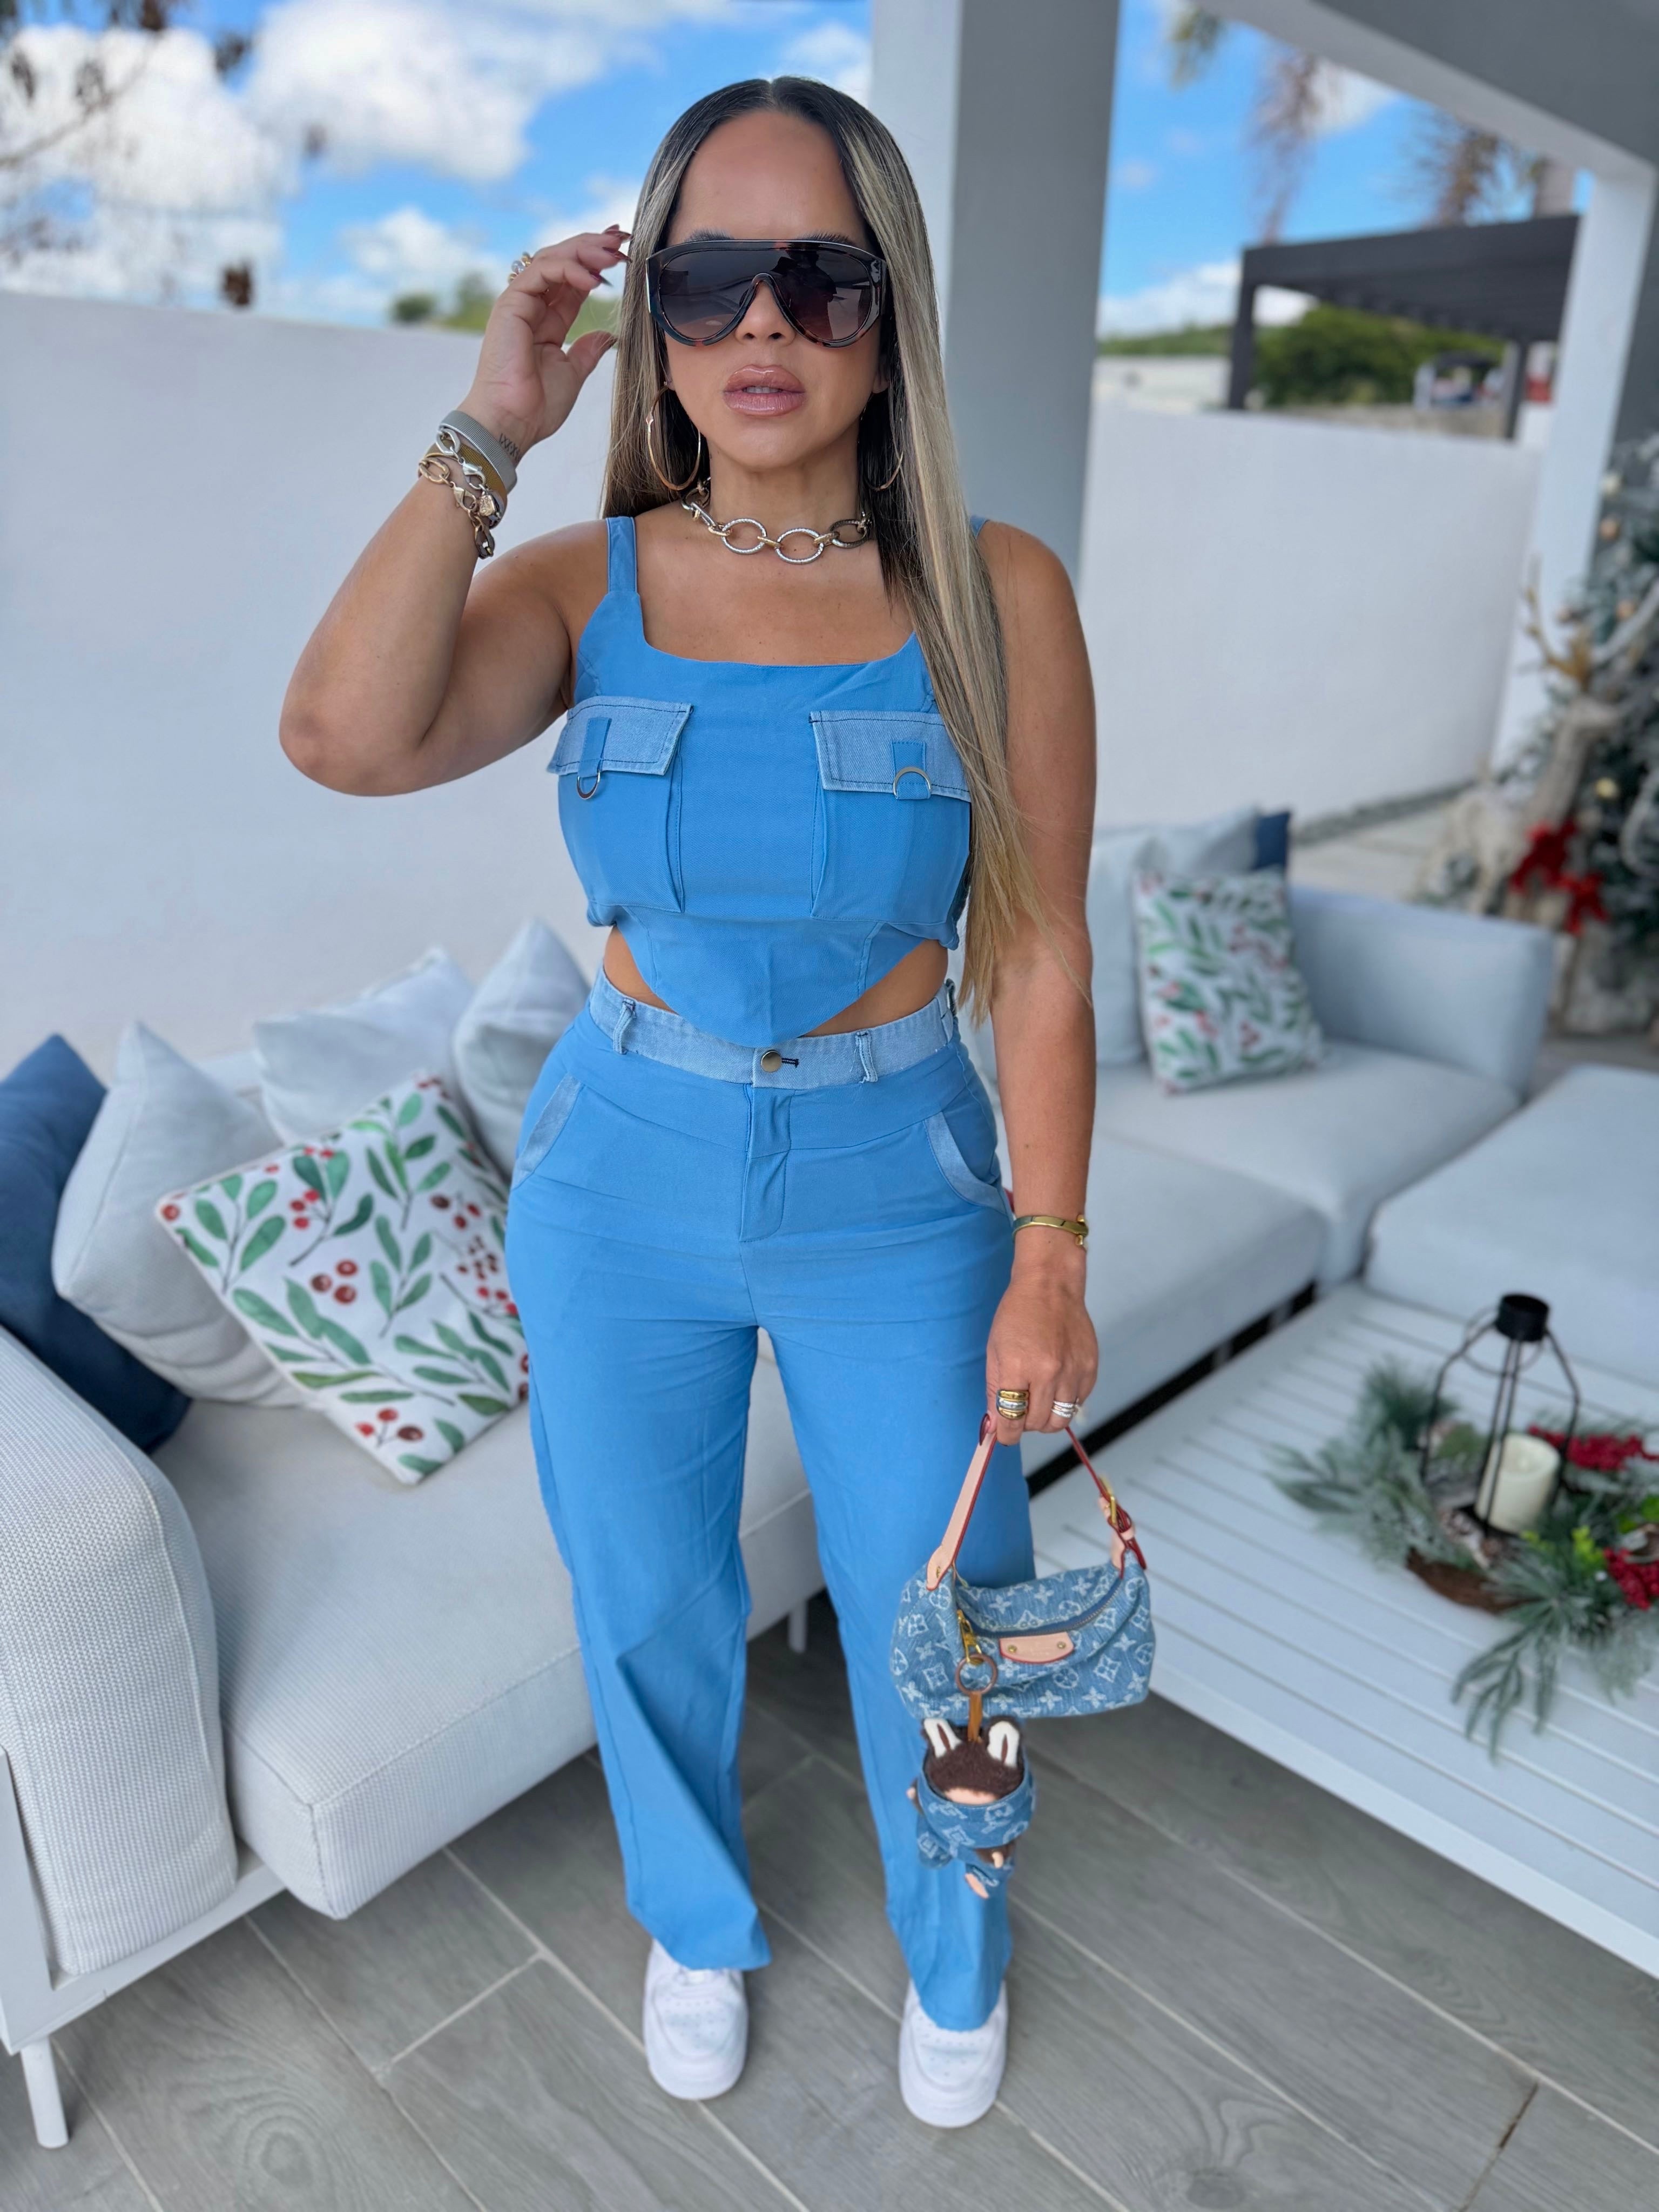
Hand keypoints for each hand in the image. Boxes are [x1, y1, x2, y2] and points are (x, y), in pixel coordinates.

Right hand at [457, 227, 628, 461]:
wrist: (512, 422)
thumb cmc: (536, 406)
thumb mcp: (573, 373)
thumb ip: (588, 350)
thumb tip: (608, 336)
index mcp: (546, 320)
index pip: (573, 279)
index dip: (596, 262)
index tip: (621, 250)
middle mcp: (532, 306)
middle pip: (562, 261)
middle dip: (592, 247)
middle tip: (621, 239)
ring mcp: (519, 302)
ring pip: (551, 259)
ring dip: (584, 251)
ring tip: (613, 253)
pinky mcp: (511, 303)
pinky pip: (542, 271)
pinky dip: (569, 269)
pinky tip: (594, 279)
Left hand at [987, 1238, 1095, 1446]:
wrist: (1051, 1286)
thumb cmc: (1017, 1314)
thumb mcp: (994, 1350)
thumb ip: (995, 1390)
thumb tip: (995, 1424)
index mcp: (1018, 1366)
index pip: (1011, 1419)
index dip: (1006, 1435)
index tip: (1003, 1436)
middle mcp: (1048, 1372)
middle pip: (1037, 1423)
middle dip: (1024, 1425)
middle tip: (1019, 1411)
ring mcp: (1073, 1371)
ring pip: (1060, 1420)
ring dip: (1045, 1419)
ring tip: (1038, 1401)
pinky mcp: (1090, 1368)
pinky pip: (1077, 1402)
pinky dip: (1064, 1402)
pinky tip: (1056, 1385)